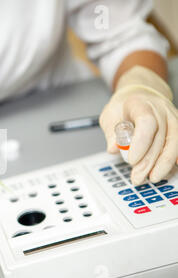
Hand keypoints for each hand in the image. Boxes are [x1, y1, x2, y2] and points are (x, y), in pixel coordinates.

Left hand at [100, 66, 177, 184]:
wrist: (140, 95)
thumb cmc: (123, 107)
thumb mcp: (109, 116)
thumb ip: (111, 133)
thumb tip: (113, 149)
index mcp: (141, 104)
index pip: (146, 123)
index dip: (141, 143)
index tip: (131, 160)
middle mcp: (161, 110)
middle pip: (160, 137)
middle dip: (149, 162)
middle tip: (137, 178)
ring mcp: (173, 118)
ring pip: (174, 143)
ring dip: (164, 164)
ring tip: (152, 178)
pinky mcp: (177, 128)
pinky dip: (174, 159)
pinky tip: (167, 171)